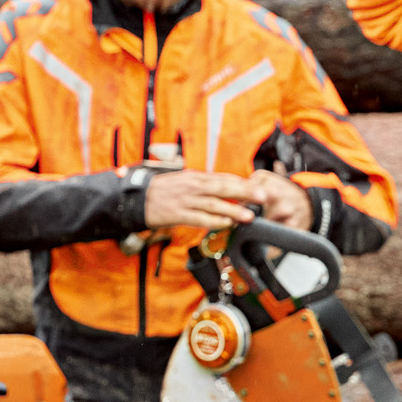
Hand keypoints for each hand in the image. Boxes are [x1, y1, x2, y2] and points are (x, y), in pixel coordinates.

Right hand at [142, 169, 312, 231]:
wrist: (139, 197)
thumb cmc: (164, 190)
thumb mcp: (185, 181)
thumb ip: (205, 185)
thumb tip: (226, 188)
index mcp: (197, 177)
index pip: (225, 178)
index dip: (244, 183)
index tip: (260, 188)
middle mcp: (194, 187)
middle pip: (224, 188)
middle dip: (245, 192)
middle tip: (262, 197)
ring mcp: (187, 201)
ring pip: (214, 205)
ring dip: (233, 210)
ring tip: (249, 216)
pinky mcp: (179, 214)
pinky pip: (200, 219)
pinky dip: (214, 221)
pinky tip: (225, 224)